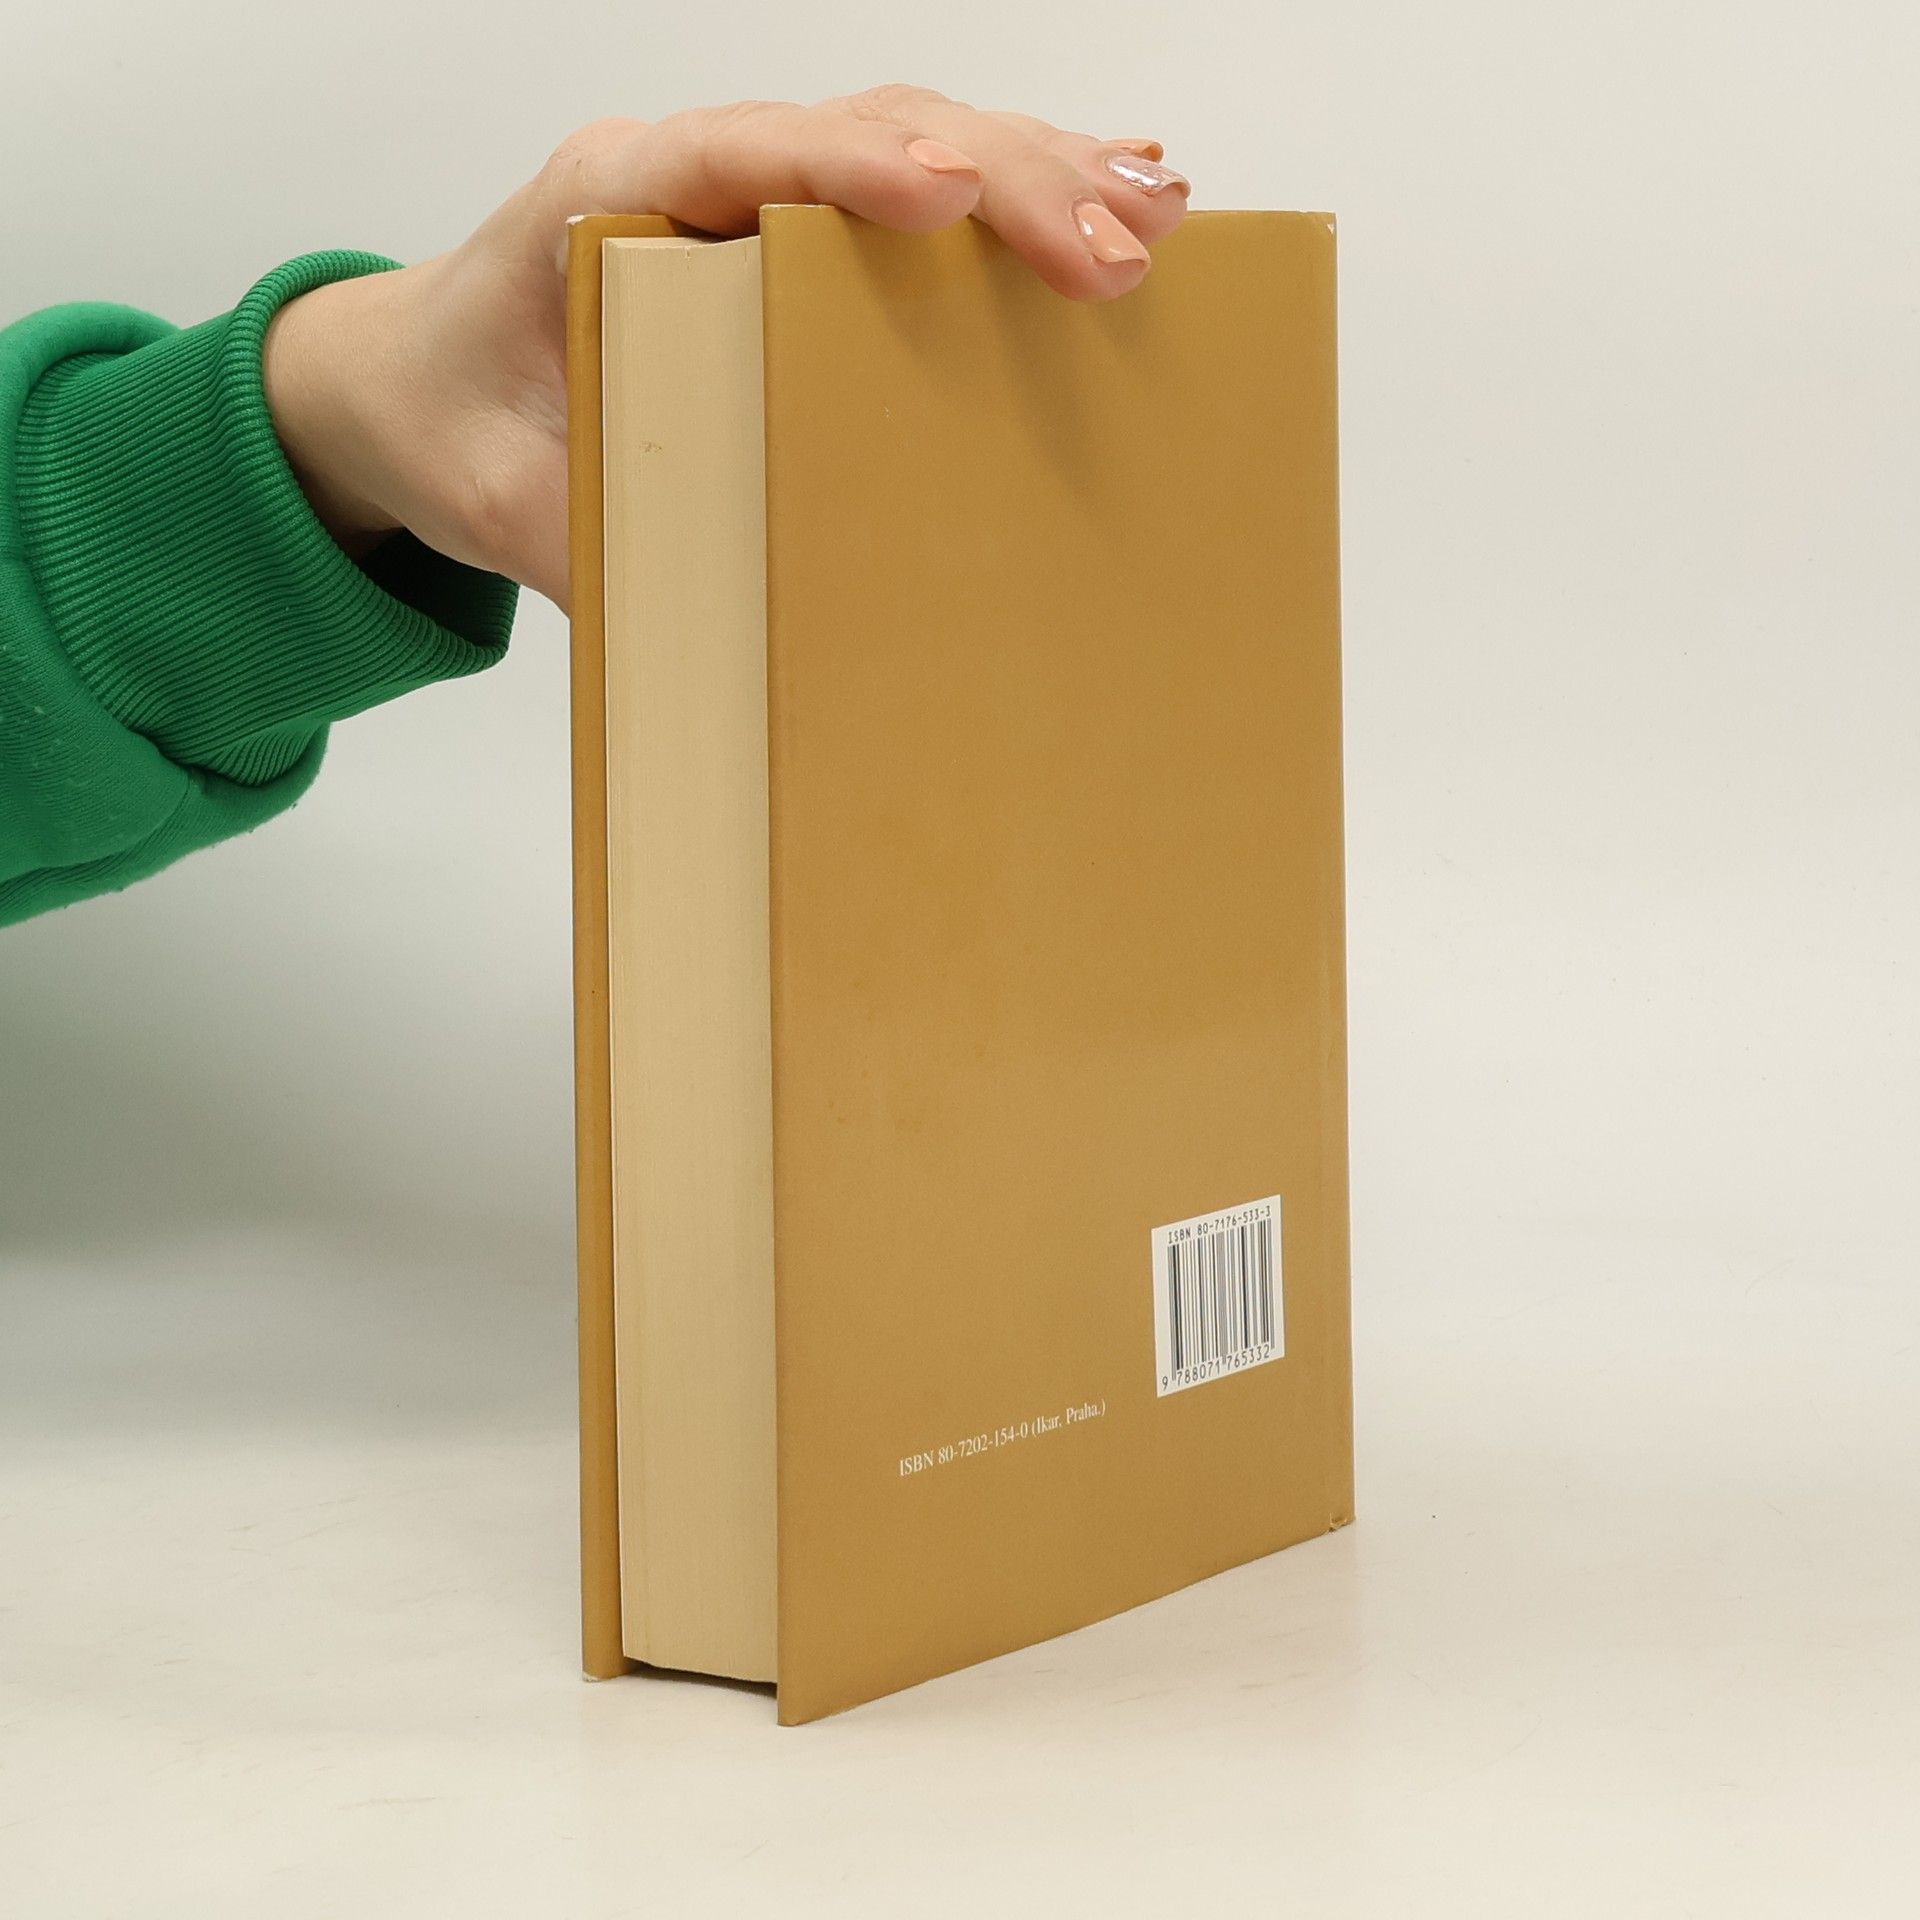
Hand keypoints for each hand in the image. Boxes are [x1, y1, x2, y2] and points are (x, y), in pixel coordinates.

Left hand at [261, 88, 1190, 608]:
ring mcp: (756, 189)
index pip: (748, 154)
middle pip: (872, 131)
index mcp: (608, 197)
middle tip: (1117, 242)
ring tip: (1156, 210)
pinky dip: (1016, 191)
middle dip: (1004, 178)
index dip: (858, 167)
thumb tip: (706, 633)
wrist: (416, 385)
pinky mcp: (797, 231)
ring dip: (1041, 169)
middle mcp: (694, 168)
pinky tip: (1110, 197)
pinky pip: (917, 186)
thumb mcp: (502, 504)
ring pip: (919, 137)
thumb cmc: (459, 423)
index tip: (952, 201)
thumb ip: (585, 546)